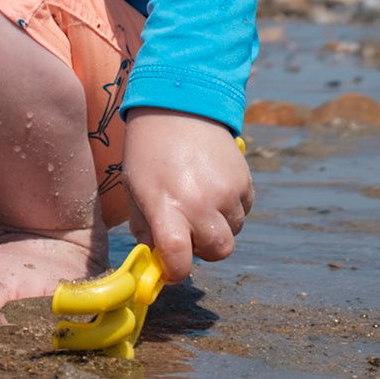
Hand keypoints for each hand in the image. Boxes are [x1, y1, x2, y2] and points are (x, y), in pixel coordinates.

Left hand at [121, 107, 252, 284]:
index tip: (170, 266)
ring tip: (198, 200)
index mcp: (166, 205)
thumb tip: (158, 258)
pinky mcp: (245, 180)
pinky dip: (231, 208)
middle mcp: (200, 202)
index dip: (175, 271)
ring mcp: (226, 192)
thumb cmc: (148, 150)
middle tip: (187, 230)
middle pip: (218, 253)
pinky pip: (243, 211)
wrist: (179, 106)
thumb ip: (145, 227)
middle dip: (202, 249)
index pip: (179, 258)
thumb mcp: (135, 188)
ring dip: (216, 226)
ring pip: (232, 232)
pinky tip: (212, 187)